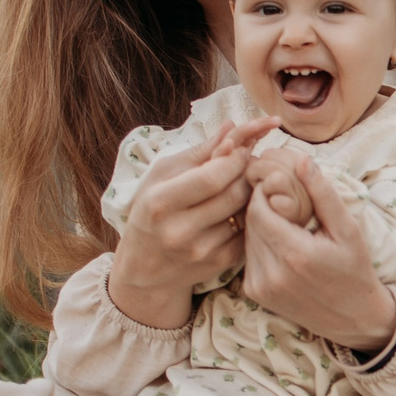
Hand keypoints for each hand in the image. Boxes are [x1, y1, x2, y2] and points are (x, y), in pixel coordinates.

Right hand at [105, 116, 281, 328]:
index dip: (234, 159)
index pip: (211, 177)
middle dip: (247, 172)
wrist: (144, 268)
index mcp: (161, 203)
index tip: (241, 149)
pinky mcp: (219, 264)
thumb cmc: (150, 212)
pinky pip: (248, 231)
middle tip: (249, 161)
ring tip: (244, 180)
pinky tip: (241, 207)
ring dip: (252, 192)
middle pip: (234, 194)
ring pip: (245, 213)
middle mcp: (180, 231)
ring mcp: (202, 251)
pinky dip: (250, 215)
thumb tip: (233, 127)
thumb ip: (199, 152)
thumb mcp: (161, 176)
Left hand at [238, 155, 395, 352]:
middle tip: (281, 199)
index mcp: (296, 254)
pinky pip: (248, 257)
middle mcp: (272, 273)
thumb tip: (302, 161)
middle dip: (261, 205)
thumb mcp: (348, 230)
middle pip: (250, 223)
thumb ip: (323, 195)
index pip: (259, 209)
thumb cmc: (355, 269)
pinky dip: (260, 245)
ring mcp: (261, 286)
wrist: (354, 316)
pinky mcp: (255, 294)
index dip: (265, 192)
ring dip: (259, 225)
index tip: (281, 186)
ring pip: (246, 239)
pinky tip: (281, 244)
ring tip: (284, 221)